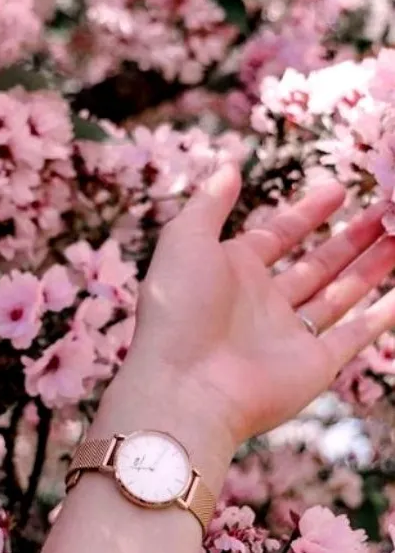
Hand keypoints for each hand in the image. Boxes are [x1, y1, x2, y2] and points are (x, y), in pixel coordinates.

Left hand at [128, 164, 394, 449]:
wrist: (184, 386)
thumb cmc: (179, 308)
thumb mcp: (185, 239)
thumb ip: (210, 202)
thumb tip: (230, 166)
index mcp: (234, 270)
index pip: (280, 234)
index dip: (309, 212)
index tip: (340, 189)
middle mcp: (265, 301)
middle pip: (319, 263)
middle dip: (352, 237)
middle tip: (388, 211)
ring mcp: (291, 334)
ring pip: (342, 293)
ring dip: (372, 267)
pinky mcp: (315, 365)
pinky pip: (356, 334)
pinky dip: (382, 316)